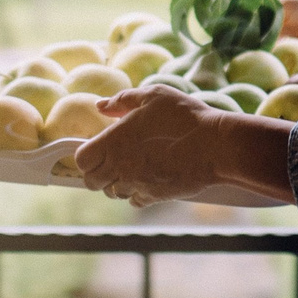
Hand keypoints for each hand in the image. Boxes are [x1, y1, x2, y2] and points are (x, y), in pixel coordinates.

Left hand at [75, 86, 224, 206]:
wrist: (215, 145)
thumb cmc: (185, 116)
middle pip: (91, 182)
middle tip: (111, 163)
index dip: (86, 155)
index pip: (82, 159)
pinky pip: (135, 201)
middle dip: (98, 174)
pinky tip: (148, 180)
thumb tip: (100, 106)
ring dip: (117, 184)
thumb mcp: (154, 96)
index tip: (97, 150)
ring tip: (132, 170)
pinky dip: (137, 194)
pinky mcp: (154, 196)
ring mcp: (137, 183)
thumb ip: (123, 100)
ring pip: (112, 193)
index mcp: (115, 140)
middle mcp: (120, 165)